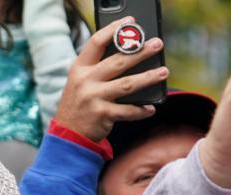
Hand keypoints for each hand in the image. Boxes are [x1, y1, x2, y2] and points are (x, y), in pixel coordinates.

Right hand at [54, 17, 166, 141]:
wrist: (67, 135)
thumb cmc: (79, 104)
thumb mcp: (80, 82)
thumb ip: (97, 68)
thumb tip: (129, 55)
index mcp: (80, 68)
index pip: (97, 42)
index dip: (114, 29)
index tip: (129, 22)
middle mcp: (85, 80)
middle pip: (118, 61)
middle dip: (140, 52)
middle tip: (157, 45)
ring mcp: (93, 97)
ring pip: (127, 85)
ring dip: (148, 77)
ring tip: (163, 72)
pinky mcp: (102, 114)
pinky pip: (127, 111)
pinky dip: (141, 110)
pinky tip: (151, 108)